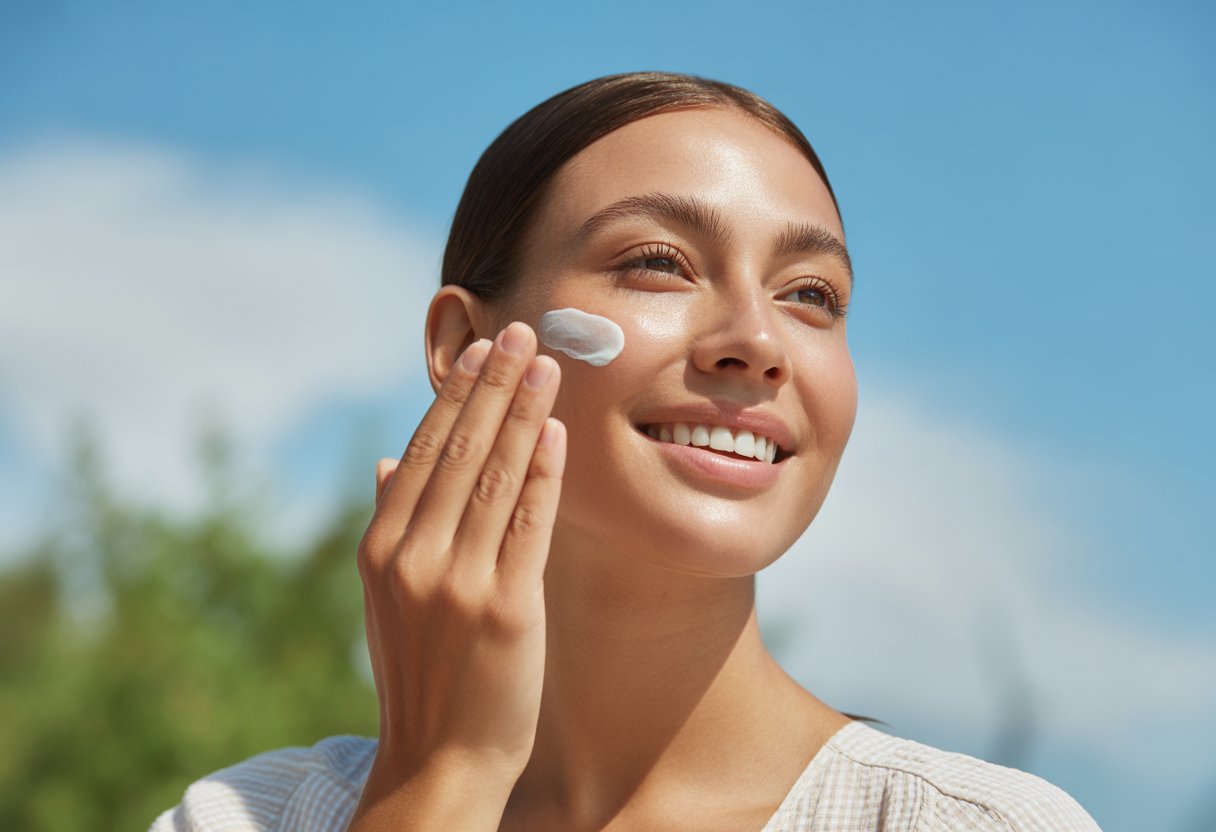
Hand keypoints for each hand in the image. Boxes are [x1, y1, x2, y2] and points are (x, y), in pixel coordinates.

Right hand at [353, 322, 564, 821]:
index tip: (480, 351)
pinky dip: (542, 473)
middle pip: (459, 451)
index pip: (422, 452)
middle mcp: (413, 558)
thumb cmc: (421, 673)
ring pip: (495, 476)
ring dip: (523, 412)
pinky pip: (528, 524)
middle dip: (494, 386)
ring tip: (548, 365)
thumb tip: (386, 461)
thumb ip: (390, 525)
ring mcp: (457, 583)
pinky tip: (557, 432)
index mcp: (381, 550)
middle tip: (522, 332)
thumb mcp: (387, 600)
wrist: (437, 761)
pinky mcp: (505, 609)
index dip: (454, 396)